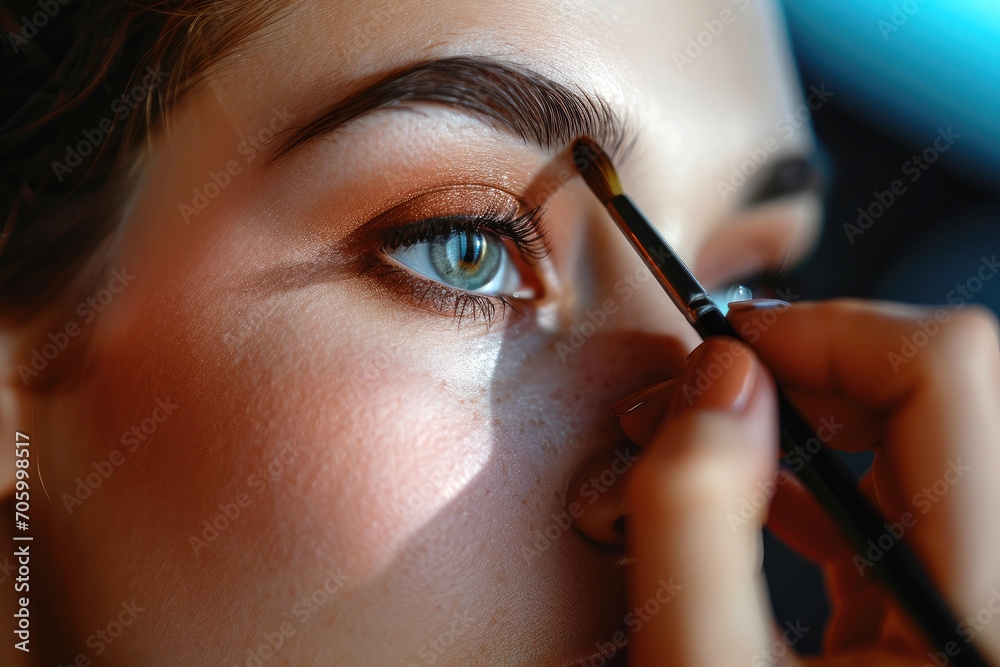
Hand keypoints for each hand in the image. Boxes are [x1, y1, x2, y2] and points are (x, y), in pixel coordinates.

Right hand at [615, 299, 999, 665]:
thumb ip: (697, 522)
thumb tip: (720, 379)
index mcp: (975, 613)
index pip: (949, 377)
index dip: (830, 330)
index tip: (728, 344)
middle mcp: (994, 594)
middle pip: (941, 387)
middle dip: (806, 362)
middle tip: (702, 388)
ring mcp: (969, 595)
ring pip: (916, 431)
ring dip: (803, 408)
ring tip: (707, 434)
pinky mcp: (927, 608)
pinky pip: (891, 492)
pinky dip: (809, 467)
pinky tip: (745, 493)